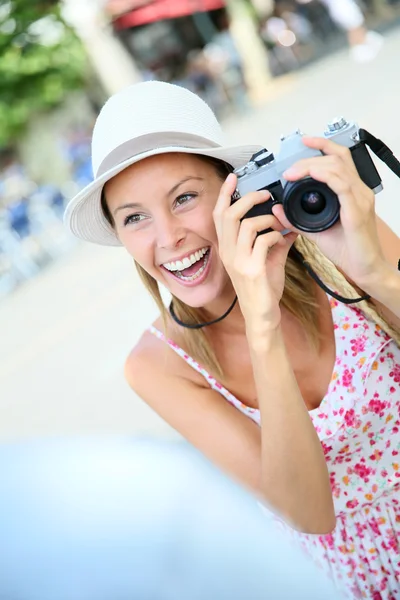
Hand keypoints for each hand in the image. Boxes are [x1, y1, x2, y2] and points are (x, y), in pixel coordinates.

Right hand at [213, 173, 297, 334]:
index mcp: (228, 248)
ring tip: (279, 223)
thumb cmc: (263, 289)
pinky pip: (263, 241)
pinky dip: (276, 235)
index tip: (233, 178)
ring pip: (247, 225)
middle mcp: (228, 253)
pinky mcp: (252, 269)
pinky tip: (283, 240)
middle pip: (229, 214)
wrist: (262, 315)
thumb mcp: (268, 259)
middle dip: (249, 198)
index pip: (219, 216)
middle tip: (265, 195)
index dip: (224, 194)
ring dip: (267, 219)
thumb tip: (289, 222)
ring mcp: (238, 261)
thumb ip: (276, 240)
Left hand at [272, 136, 385, 288]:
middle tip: (289, 168)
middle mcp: (358, 191)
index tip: (304, 141)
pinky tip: (313, 174)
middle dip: (310, 158)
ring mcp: (360, 199)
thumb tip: (277, 208)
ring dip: (313, 165)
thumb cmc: (347, 250)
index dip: (323, 145)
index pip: (340, 159)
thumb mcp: (315, 231)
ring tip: (293, 172)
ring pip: (338, 167)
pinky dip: (327, 176)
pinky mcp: (358, 210)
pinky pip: (343, 185)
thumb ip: (296, 219)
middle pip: (336, 158)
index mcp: (351, 192)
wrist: (365, 269)